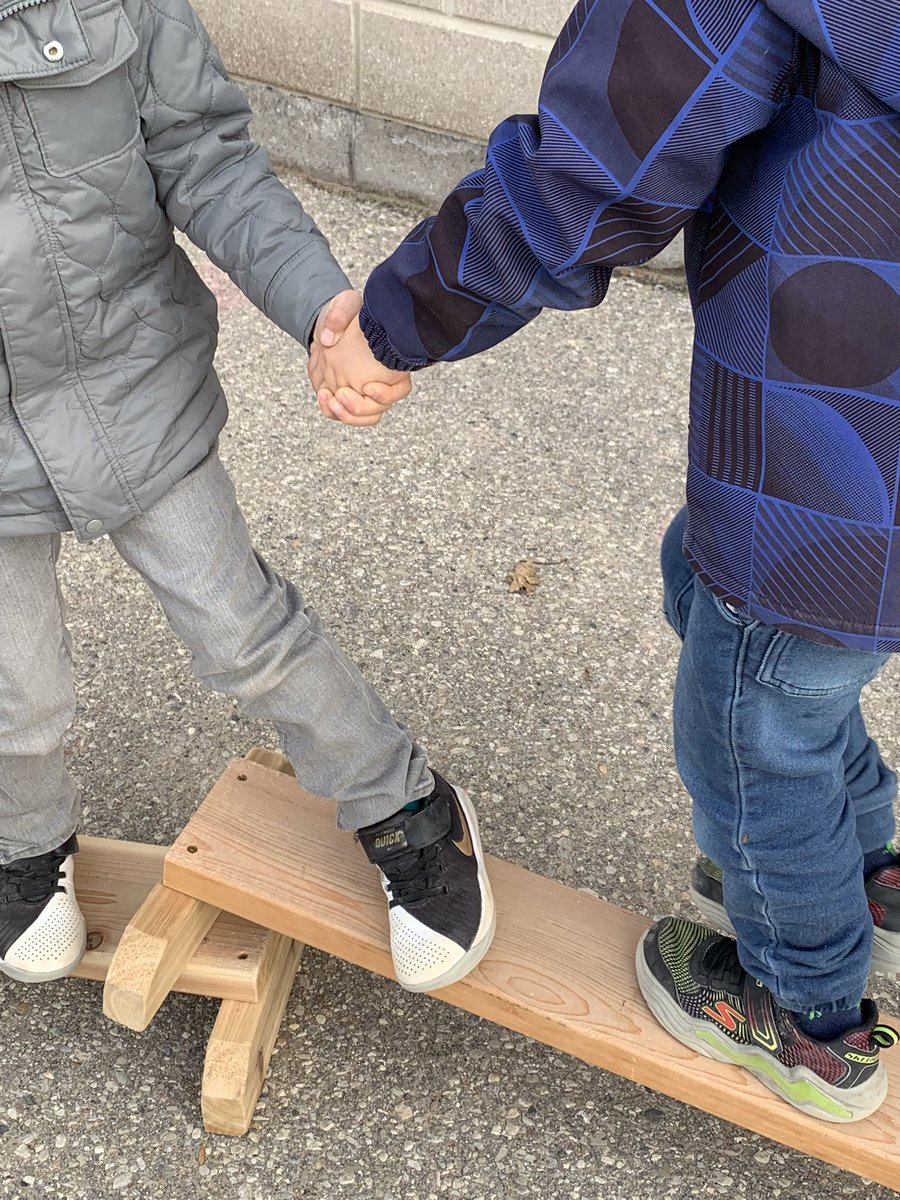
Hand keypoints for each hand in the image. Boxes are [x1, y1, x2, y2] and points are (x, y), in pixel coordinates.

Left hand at [308, 293, 411, 426]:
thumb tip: (328, 338)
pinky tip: (324, 397)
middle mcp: (383, 382)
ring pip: (365, 417)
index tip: (368, 388)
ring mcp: (366, 393)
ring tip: (330, 399)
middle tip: (341, 394)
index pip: (400, 389)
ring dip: (347, 415)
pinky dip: (333, 412)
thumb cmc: (348, 313)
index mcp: (392, 362)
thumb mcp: (345, 303)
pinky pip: (345, 414)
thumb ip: (340, 312)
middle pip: (379, 409)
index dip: (387, 395)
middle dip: (359, 408)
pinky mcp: (349, 396)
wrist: (332, 325)